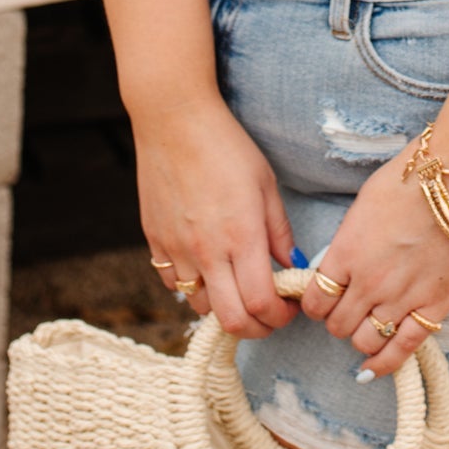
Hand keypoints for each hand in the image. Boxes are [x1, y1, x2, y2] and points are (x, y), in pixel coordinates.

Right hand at [134, 94, 297, 338]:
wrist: (175, 120)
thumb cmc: (226, 145)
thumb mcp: (265, 183)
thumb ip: (279, 231)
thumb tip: (293, 266)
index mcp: (241, 236)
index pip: (262, 305)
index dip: (281, 317)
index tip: (290, 308)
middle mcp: (207, 251)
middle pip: (232, 321)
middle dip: (257, 328)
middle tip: (268, 313)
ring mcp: (177, 250)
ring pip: (200, 308)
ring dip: (224, 308)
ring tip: (237, 287)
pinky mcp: (155, 241)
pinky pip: (173, 284)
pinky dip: (193, 288)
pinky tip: (207, 268)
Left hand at [300, 137, 448, 377]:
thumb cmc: (407, 182)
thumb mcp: (361, 208)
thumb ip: (346, 243)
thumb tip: (337, 267)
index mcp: (346, 253)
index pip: (316, 300)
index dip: (315, 304)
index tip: (322, 301)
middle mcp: (369, 283)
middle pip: (337, 325)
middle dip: (338, 319)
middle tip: (347, 309)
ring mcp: (401, 298)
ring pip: (365, 341)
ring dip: (361, 337)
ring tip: (367, 325)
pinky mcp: (433, 308)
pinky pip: (402, 350)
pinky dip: (385, 363)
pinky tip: (375, 367)